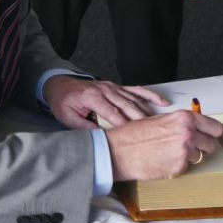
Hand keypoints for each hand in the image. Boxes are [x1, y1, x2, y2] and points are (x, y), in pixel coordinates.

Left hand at [43, 76, 169, 129]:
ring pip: (134, 99)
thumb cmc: (64, 101)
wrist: (61, 84)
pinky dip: (149, 95)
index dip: (124, 125)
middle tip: (152, 133)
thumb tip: (101, 138)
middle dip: (139, 120)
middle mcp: (106, 90)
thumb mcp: (68, 117)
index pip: (112, 113)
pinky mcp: (117, 87)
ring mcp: (113, 87)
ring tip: (159, 123)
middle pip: (127, 106)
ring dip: (146, 111)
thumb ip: (83, 127)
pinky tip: (161, 102)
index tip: (135, 136)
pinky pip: (136, 90)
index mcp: (93, 97)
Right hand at [106, 109, 222, 181]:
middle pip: (211, 144)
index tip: (210, 135)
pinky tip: (164, 160)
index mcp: (185, 118)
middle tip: (188, 146)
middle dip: (202, 146)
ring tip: (171, 152)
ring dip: (189, 156)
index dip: (212, 132)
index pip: (215, 128)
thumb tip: (197, 128)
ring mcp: (184, 153)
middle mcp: (188, 134)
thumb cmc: (136, 134)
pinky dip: (178, 165)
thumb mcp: (162, 119)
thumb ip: (182, 123)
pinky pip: (186, 167)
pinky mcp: (179, 169)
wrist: (121, 150)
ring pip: (199, 157)